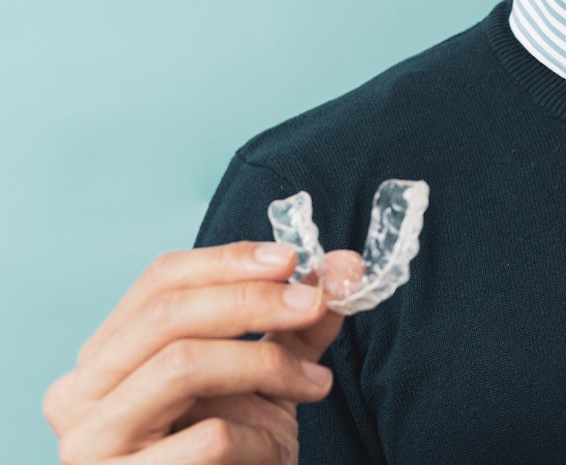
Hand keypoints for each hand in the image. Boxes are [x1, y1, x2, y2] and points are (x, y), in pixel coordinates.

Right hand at [44, 242, 363, 463]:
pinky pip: (208, 438)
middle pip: (168, 315)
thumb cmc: (235, 452)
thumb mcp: (266, 377)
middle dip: (253, 301)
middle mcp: (81, 392)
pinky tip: (278, 451)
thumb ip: (299, 323)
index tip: (292, 259)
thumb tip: (347, 265)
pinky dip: (260, 436)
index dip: (229, 260)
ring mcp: (93, 442)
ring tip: (315, 383)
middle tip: (315, 303)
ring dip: (265, 363)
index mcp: (108, 353)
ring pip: (182, 366)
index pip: (160, 279)